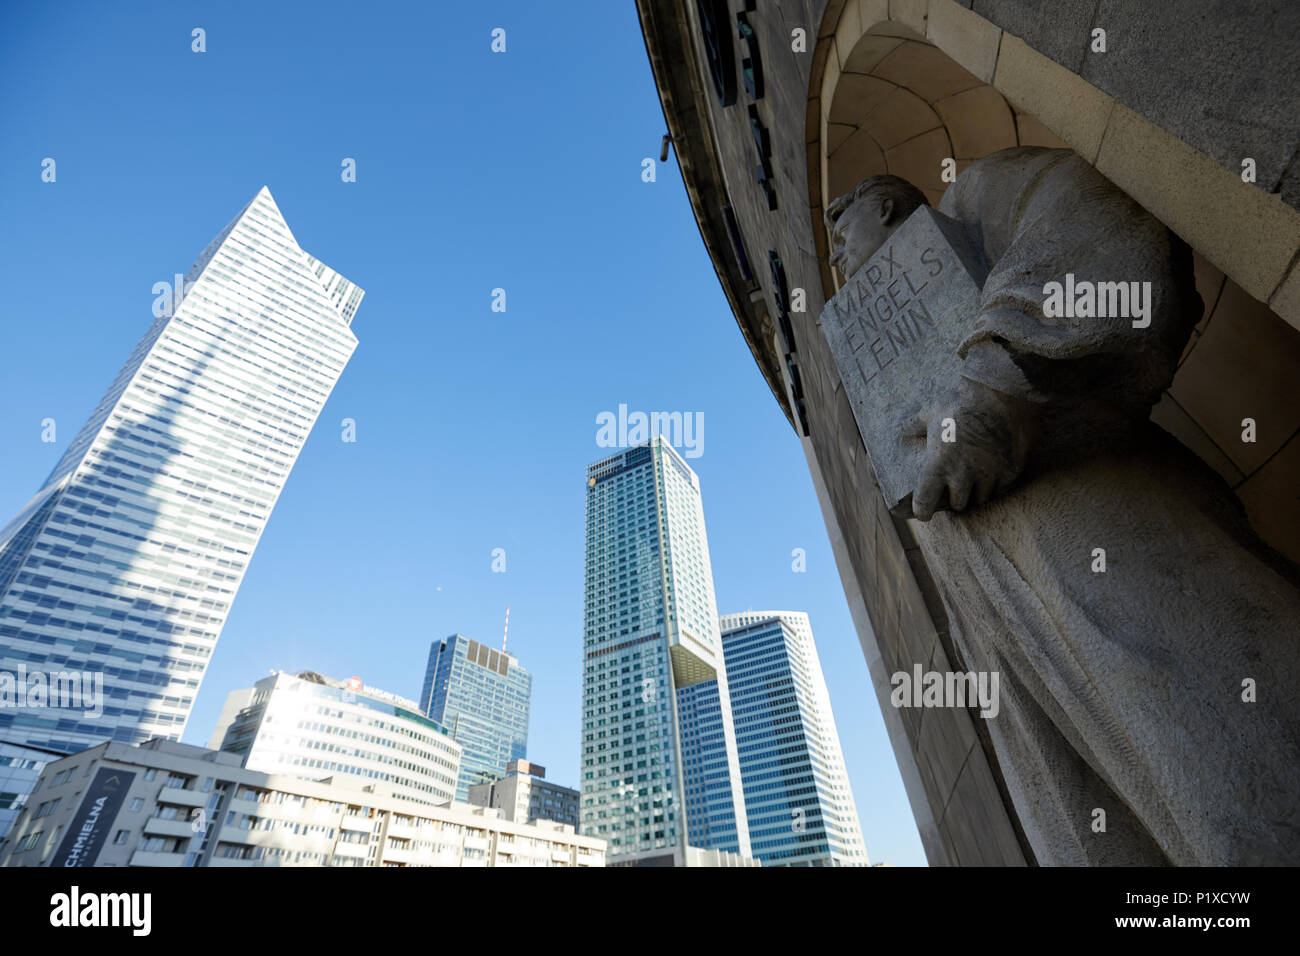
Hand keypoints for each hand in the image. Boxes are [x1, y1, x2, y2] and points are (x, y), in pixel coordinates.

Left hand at [905, 377, 1035, 520]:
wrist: (1001, 393)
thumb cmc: (960, 403)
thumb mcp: (932, 413)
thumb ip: (915, 427)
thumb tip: (901, 431)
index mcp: (938, 465)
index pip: (925, 504)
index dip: (922, 511)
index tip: (923, 513)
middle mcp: (963, 475)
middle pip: (957, 505)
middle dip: (954, 498)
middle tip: (954, 488)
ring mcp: (989, 475)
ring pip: (981, 498)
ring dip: (976, 492)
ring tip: (974, 479)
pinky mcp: (1010, 471)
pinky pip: (1001, 486)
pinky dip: (996, 482)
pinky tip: (993, 469)